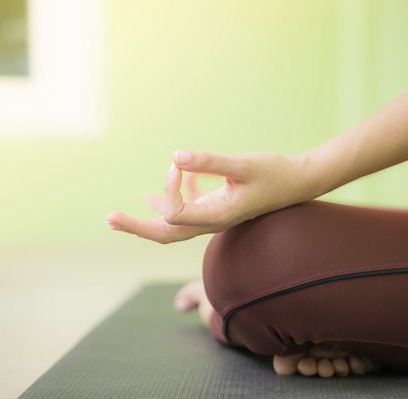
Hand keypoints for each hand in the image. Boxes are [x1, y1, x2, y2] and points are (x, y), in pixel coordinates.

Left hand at [106, 150, 309, 243]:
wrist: (299, 182)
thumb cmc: (275, 173)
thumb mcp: (244, 164)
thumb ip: (211, 162)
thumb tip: (175, 156)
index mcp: (216, 217)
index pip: (176, 213)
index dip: (170, 187)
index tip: (179, 162)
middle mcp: (210, 223)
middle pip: (165, 234)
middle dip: (135, 227)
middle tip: (108, 218)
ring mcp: (211, 218)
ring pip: (171, 228)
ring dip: (144, 222)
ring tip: (116, 219)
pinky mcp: (213, 209)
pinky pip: (183, 214)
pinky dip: (164, 207)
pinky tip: (150, 198)